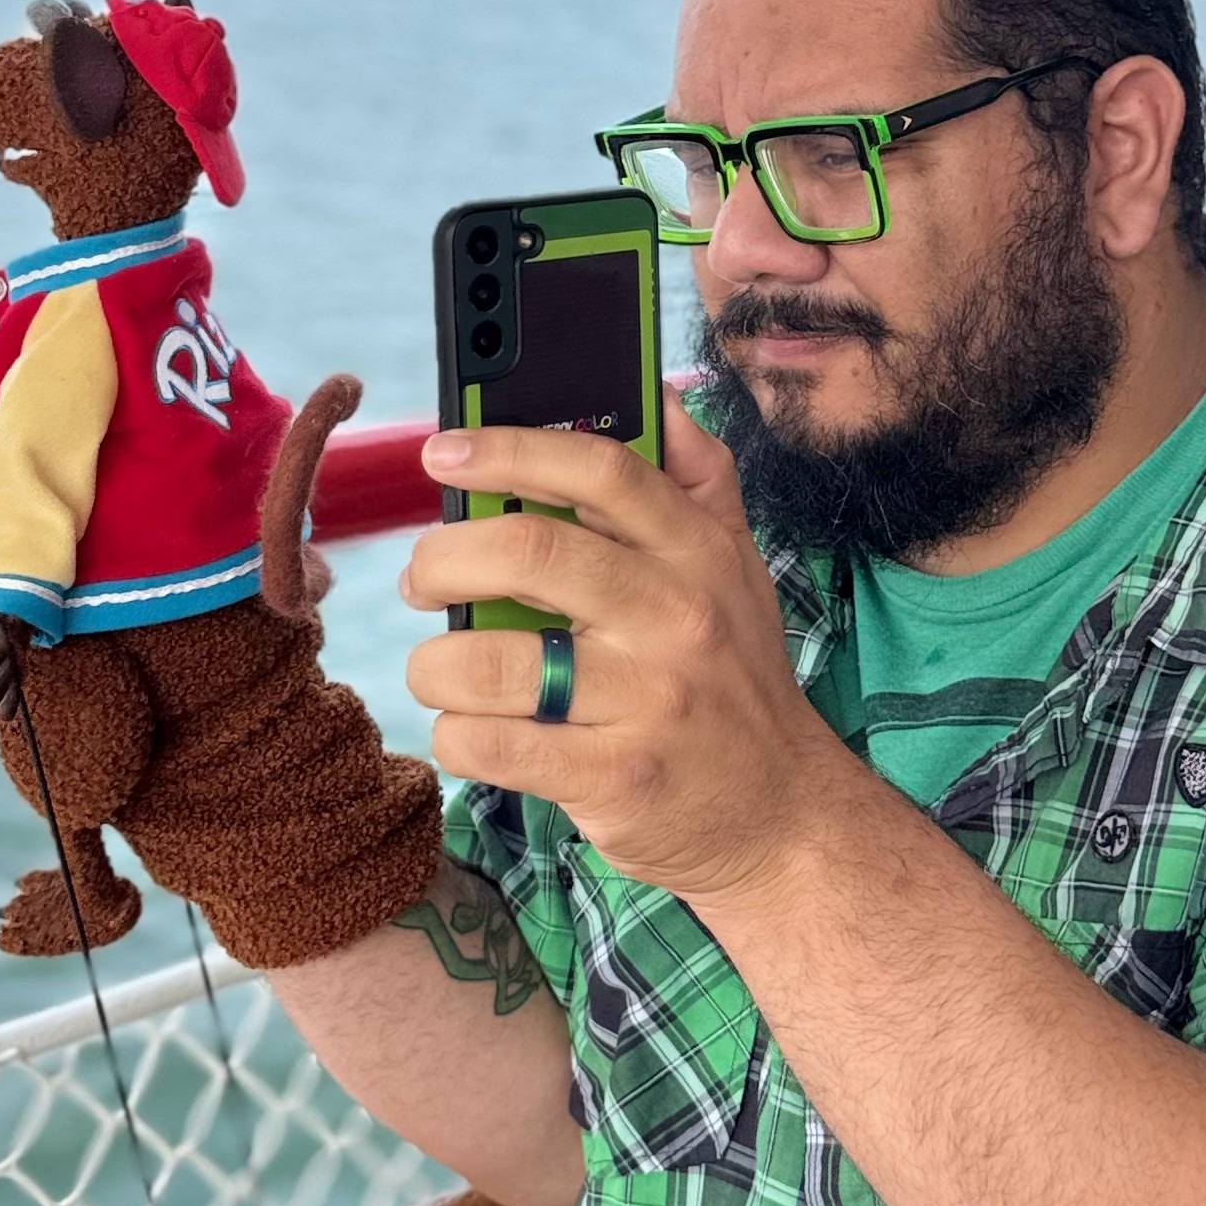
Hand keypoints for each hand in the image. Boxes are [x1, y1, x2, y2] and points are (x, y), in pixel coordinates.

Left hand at [401, 400, 858, 907]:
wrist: (786, 812)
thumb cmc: (737, 682)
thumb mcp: (737, 570)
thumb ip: (697, 479)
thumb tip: (655, 392)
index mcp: (696, 552)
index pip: (598, 469)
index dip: (507, 449)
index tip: (442, 454)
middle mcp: (676, 617)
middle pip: (528, 553)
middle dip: (442, 560)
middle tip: (420, 580)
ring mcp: (647, 702)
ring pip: (491, 662)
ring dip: (435, 664)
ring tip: (439, 670)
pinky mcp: (616, 778)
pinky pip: (493, 745)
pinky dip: (455, 735)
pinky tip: (468, 731)